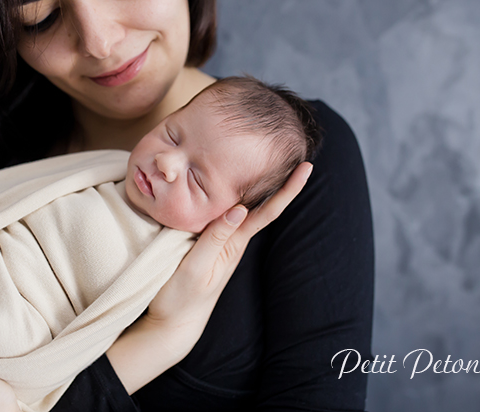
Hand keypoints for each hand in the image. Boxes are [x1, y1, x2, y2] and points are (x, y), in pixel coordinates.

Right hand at [107, 162, 312, 392]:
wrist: (172, 325)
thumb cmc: (181, 299)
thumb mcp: (196, 268)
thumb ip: (215, 238)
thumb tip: (239, 208)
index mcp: (234, 243)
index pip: (267, 211)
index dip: (288, 190)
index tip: (307, 168)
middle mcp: (233, 240)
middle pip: (262, 205)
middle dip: (280, 181)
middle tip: (297, 154)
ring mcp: (222, 243)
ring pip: (245, 208)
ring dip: (260, 186)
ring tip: (273, 161)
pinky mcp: (207, 245)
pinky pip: (225, 215)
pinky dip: (233, 196)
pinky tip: (232, 187)